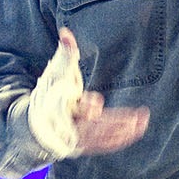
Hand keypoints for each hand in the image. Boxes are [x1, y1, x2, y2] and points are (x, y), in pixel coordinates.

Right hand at [29, 31, 150, 158]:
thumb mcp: (56, 73)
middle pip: (93, 129)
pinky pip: (106, 145)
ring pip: (102, 139)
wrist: (37, 123)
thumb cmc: (49, 94)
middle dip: (114, 123)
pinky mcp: (87, 146)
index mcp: (59, 111)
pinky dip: (121, 139)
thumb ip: (65, 54)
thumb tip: (66, 32)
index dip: (87, 107)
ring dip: (123, 132)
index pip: (73, 111)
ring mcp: (77, 141)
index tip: (96, 100)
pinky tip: (136, 130)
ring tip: (141, 122)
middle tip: (135, 118)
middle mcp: (68, 129)